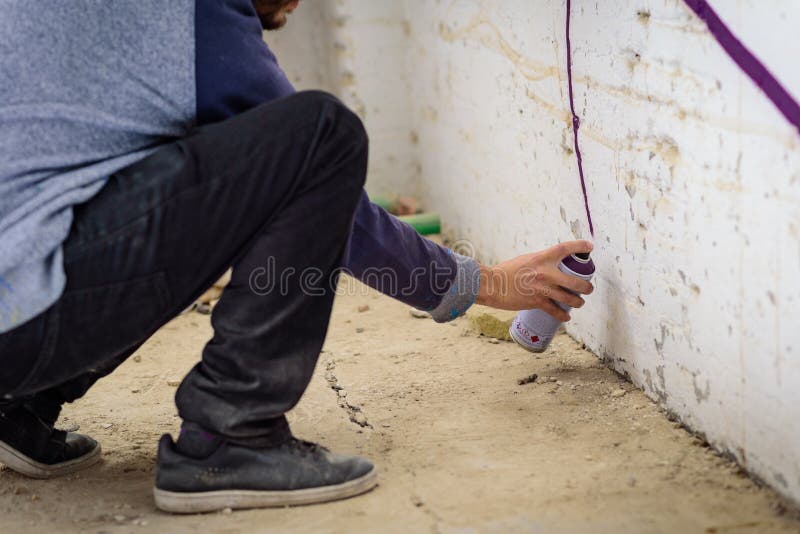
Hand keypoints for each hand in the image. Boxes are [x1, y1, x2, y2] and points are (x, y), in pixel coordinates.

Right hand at [475, 240, 593, 321]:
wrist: (492, 284)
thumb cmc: (505, 271)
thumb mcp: (525, 260)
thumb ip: (540, 263)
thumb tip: (551, 267)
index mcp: (542, 258)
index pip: (565, 248)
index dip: (580, 246)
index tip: (589, 247)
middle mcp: (545, 273)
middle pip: (575, 281)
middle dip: (586, 287)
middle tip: (588, 288)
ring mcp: (542, 289)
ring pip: (569, 299)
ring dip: (578, 302)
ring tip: (579, 303)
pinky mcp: (536, 302)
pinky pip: (555, 311)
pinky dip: (562, 316)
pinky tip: (566, 318)